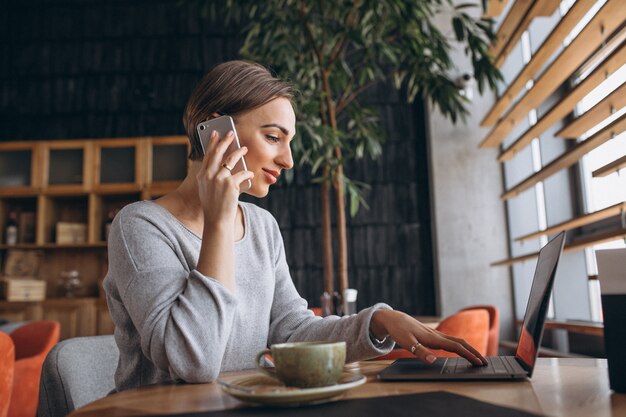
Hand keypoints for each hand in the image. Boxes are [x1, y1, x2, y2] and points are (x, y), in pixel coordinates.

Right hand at [196, 130, 254, 225]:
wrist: (217, 220)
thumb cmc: (214, 205)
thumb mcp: (207, 189)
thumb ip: (211, 176)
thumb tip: (223, 163)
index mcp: (202, 175)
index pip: (207, 155)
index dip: (212, 143)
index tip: (215, 134)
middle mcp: (209, 175)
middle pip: (217, 152)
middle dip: (225, 140)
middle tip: (231, 133)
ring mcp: (219, 179)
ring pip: (231, 159)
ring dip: (239, 152)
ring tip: (244, 148)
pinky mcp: (230, 185)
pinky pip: (242, 173)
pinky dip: (247, 172)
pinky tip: (250, 173)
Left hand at [371, 310, 487, 365]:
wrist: (394, 319)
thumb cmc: (399, 330)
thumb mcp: (406, 342)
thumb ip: (420, 352)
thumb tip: (433, 360)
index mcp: (434, 338)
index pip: (456, 347)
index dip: (469, 355)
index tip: (479, 362)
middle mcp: (437, 335)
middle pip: (461, 342)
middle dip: (474, 352)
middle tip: (485, 362)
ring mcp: (436, 335)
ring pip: (457, 341)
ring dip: (468, 349)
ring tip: (477, 358)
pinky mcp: (433, 335)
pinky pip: (451, 341)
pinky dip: (460, 346)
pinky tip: (461, 351)